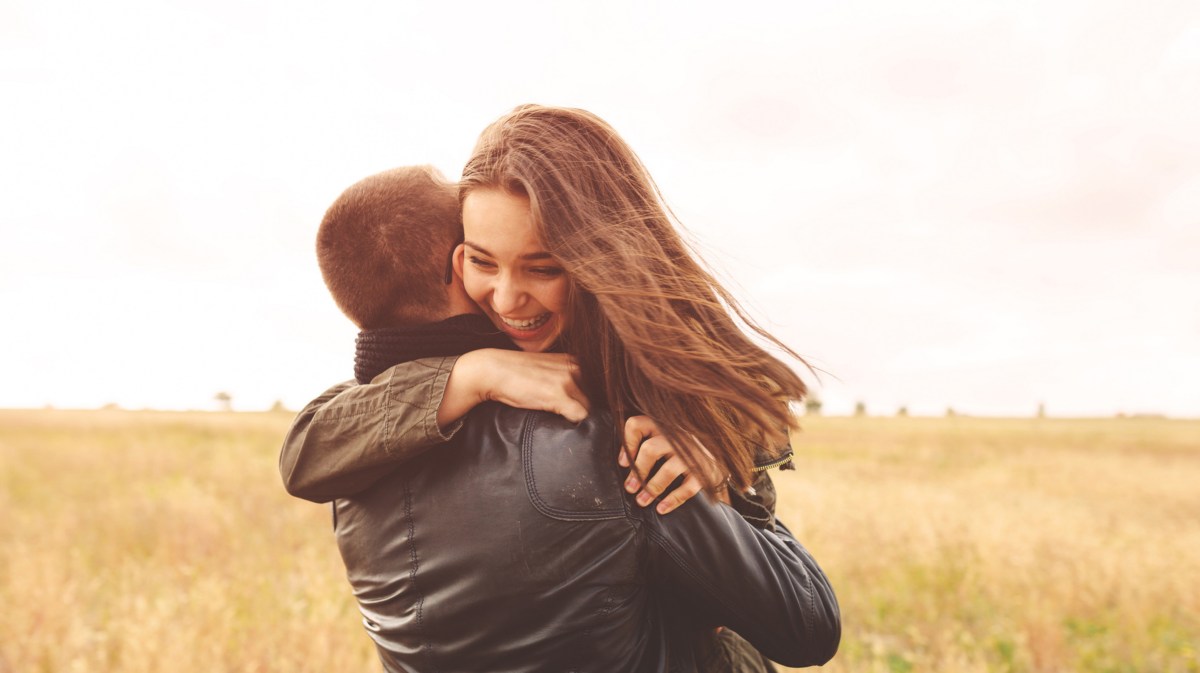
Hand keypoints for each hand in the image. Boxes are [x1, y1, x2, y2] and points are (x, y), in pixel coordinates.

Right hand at [441, 349, 589, 426]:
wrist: (491, 370)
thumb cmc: (514, 374)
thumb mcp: (544, 370)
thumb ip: (562, 379)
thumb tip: (577, 405)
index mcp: (573, 360)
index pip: (593, 388)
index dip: (583, 403)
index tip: (572, 411)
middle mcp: (575, 367)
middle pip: (592, 400)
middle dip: (581, 411)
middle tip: (564, 420)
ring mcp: (568, 380)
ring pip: (587, 410)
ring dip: (576, 419)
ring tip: (558, 421)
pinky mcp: (559, 394)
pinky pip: (580, 417)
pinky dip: (573, 425)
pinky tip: (559, 425)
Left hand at [620, 415, 728, 514]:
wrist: (718, 454)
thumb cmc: (681, 448)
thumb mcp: (664, 436)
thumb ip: (646, 439)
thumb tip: (623, 461)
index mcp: (663, 425)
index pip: (637, 425)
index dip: (627, 444)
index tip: (622, 463)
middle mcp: (677, 436)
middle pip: (650, 449)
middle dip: (637, 471)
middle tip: (630, 488)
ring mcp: (693, 453)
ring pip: (668, 470)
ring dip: (651, 488)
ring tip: (641, 501)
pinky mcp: (704, 471)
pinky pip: (687, 487)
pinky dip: (673, 500)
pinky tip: (661, 508)